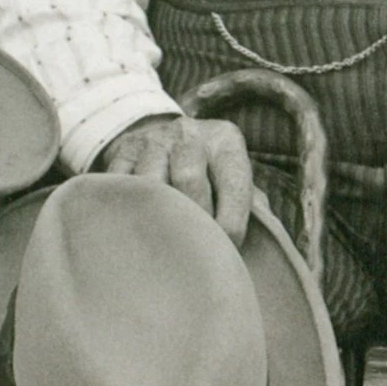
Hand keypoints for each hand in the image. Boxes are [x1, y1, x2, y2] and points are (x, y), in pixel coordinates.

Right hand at [103, 111, 256, 241]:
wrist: (165, 135)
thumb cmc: (210, 171)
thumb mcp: (234, 176)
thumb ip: (253, 205)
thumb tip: (267, 243)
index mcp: (225, 141)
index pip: (233, 185)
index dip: (231, 225)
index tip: (226, 251)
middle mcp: (189, 134)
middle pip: (188, 180)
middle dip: (192, 220)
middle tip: (192, 250)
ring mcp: (151, 141)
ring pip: (150, 182)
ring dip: (156, 217)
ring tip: (163, 245)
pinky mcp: (122, 152)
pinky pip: (119, 184)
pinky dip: (125, 210)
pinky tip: (134, 229)